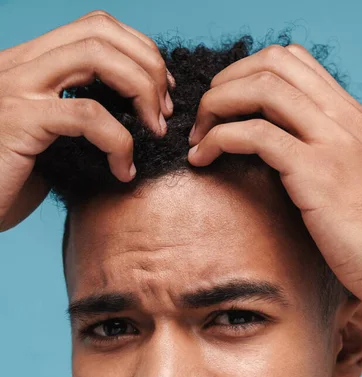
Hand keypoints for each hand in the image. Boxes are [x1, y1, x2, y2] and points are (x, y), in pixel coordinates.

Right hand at [0, 9, 174, 231]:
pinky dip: (119, 142)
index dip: (139, 51)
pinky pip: (87, 115)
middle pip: (100, 31)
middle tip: (164, 112)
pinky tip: (123, 170)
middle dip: (147, 66)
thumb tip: (129, 115)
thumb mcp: (49, 139)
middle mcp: (19, 64)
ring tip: (154, 131)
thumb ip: (78, 116)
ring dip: (141, 90)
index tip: (161, 90)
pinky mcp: (20, 120)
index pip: (94, 27)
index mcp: (28, 63)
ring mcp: (18, 87)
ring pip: (96, 56)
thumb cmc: (11, 182)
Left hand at [187, 44, 361, 317]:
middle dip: (225, 84)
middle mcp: (343, 117)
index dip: (246, 74)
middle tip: (204, 118)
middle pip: (271, 64)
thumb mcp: (354, 175)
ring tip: (198, 138)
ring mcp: (332, 142)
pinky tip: (203, 159)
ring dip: (216, 107)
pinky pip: (256, 136)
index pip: (292, 61)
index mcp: (350, 115)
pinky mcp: (316, 173)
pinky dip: (219, 140)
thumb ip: (324, 150)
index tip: (225, 106)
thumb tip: (280, 146)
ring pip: (261, 90)